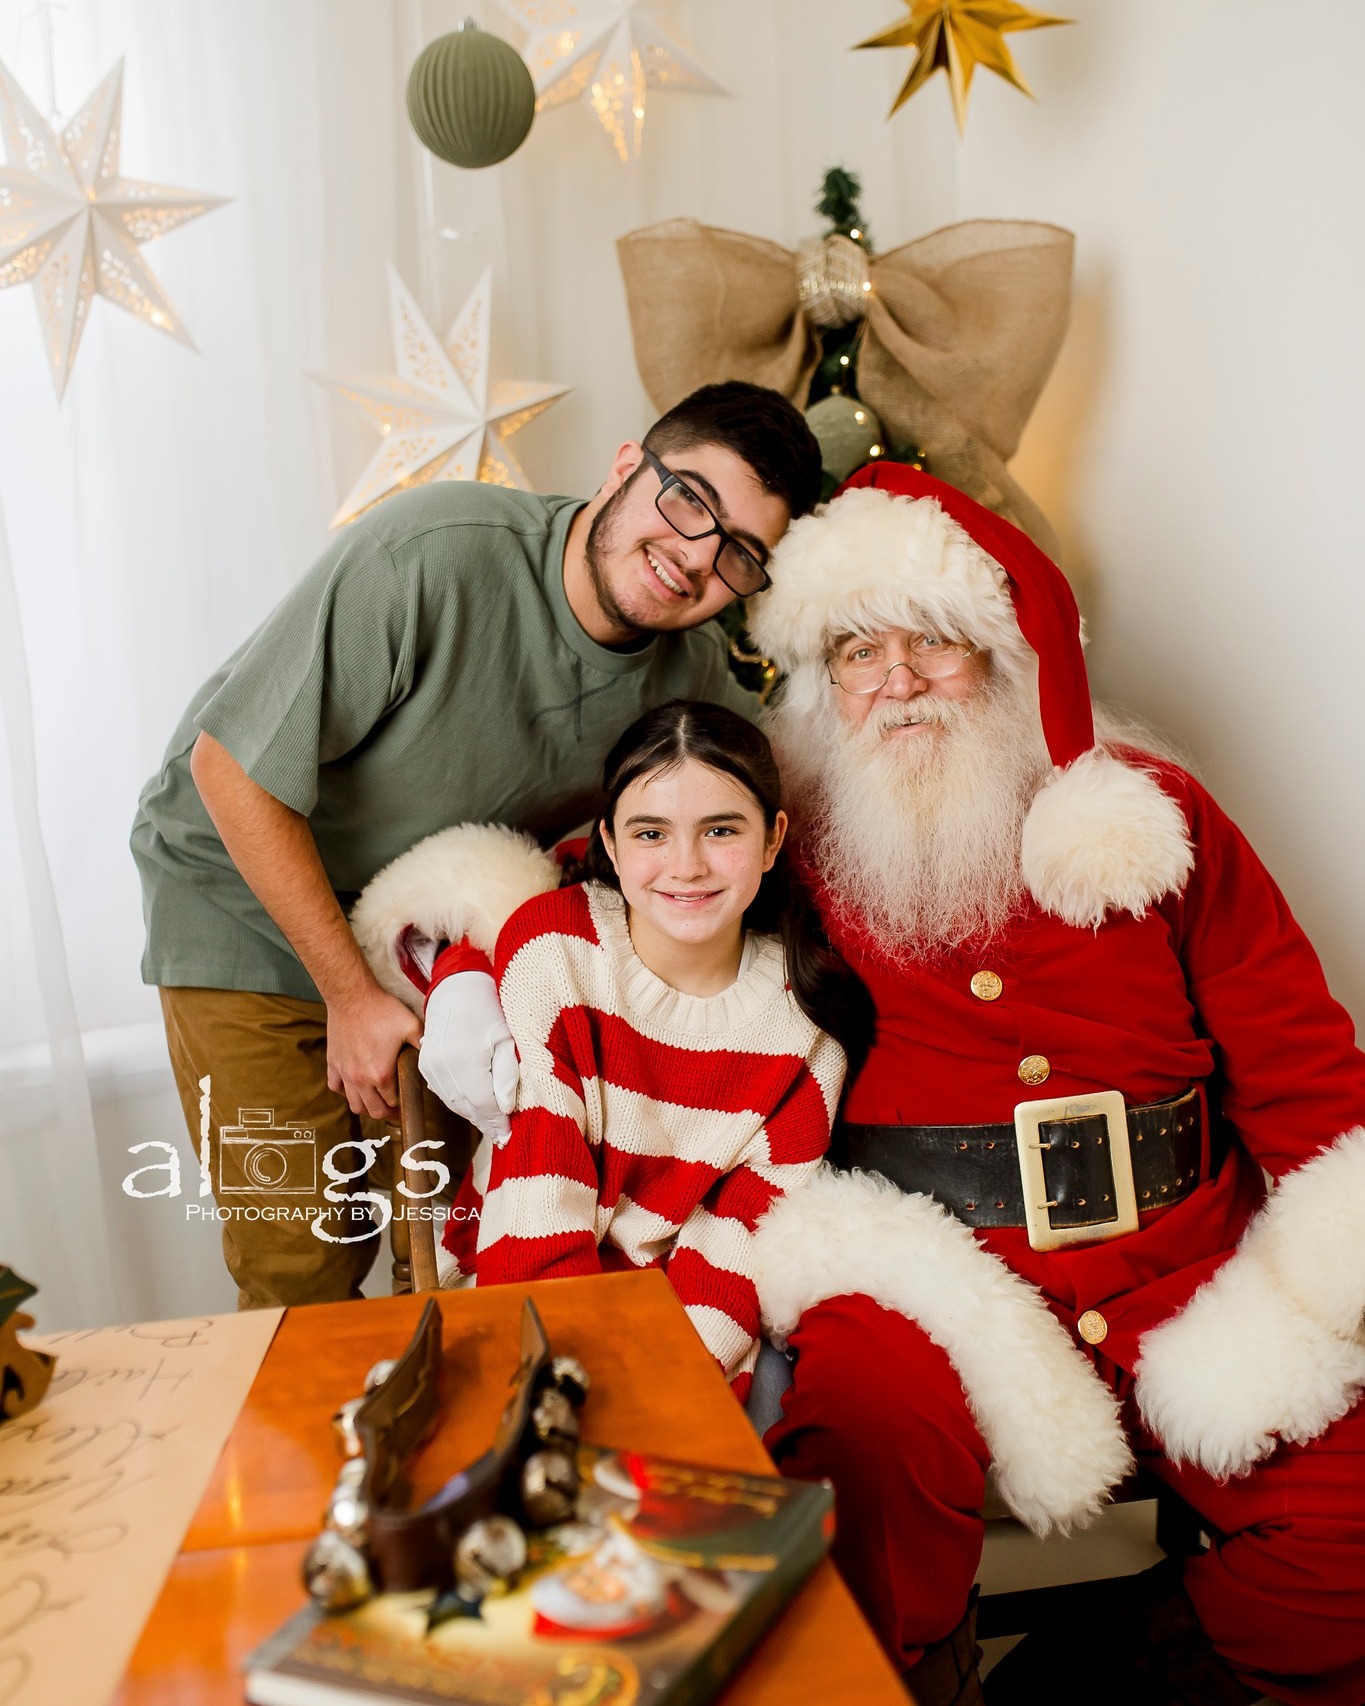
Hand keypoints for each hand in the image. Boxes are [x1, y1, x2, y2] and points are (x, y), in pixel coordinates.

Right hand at [325, 983, 422, 1120]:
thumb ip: (424, 1045)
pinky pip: (336, 1087)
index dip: (402, 1104)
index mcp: (380, 1074)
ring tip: (377, 1100)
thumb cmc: (382, 1010)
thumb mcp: (411, 1026)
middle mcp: (360, 1079)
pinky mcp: (333, 1063)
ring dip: (367, 1106)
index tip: (408, 1099)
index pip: (392, 1102)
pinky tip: (354, 1085)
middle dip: (387, 1112)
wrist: (352, 996)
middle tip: (395, 1108)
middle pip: (373, 1111)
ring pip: (354, 1104)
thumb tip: (433, 1059)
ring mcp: (344, 1073)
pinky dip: (345, 1091)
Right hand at [419, 971, 519, 1141]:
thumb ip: (506, 1075)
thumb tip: (505, 1109)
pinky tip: (472, 1106)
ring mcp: (429, 1065)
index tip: (508, 1136)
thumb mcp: (506, 1039)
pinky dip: (458, 1102)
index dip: (496, 1123)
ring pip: (452, 1102)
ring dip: (471, 1115)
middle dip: (485, 1122)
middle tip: (501, 1136)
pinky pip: (442, 1092)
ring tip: (490, 1125)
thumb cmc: (488, 1009)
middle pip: (466, 1106)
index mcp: (465, 1060)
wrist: (456, 987)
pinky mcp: (424, 1063)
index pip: (483, 1104)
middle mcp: (442, 1066)